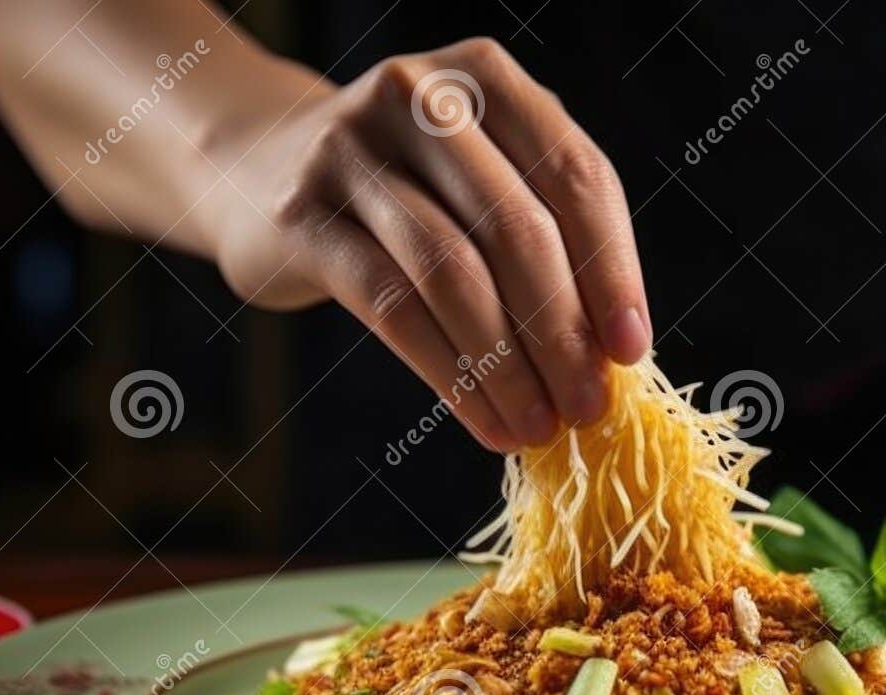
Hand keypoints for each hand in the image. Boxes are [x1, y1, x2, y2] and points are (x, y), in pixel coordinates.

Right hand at [206, 38, 650, 450]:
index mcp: (485, 77)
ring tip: (540, 426)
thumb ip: (543, 230)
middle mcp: (419, 98)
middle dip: (562, 332)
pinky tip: (486, 422)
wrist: (252, 170)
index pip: (574, 174)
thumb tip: (613, 350)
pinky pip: (393, 309)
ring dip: (509, 366)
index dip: (612, 270)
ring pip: (452, 273)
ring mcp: (352, 151)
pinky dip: (452, 377)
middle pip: (515, 228)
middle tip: (588, 407)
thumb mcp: (475, 176)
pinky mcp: (302, 217)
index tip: (632, 351)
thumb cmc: (401, 189)